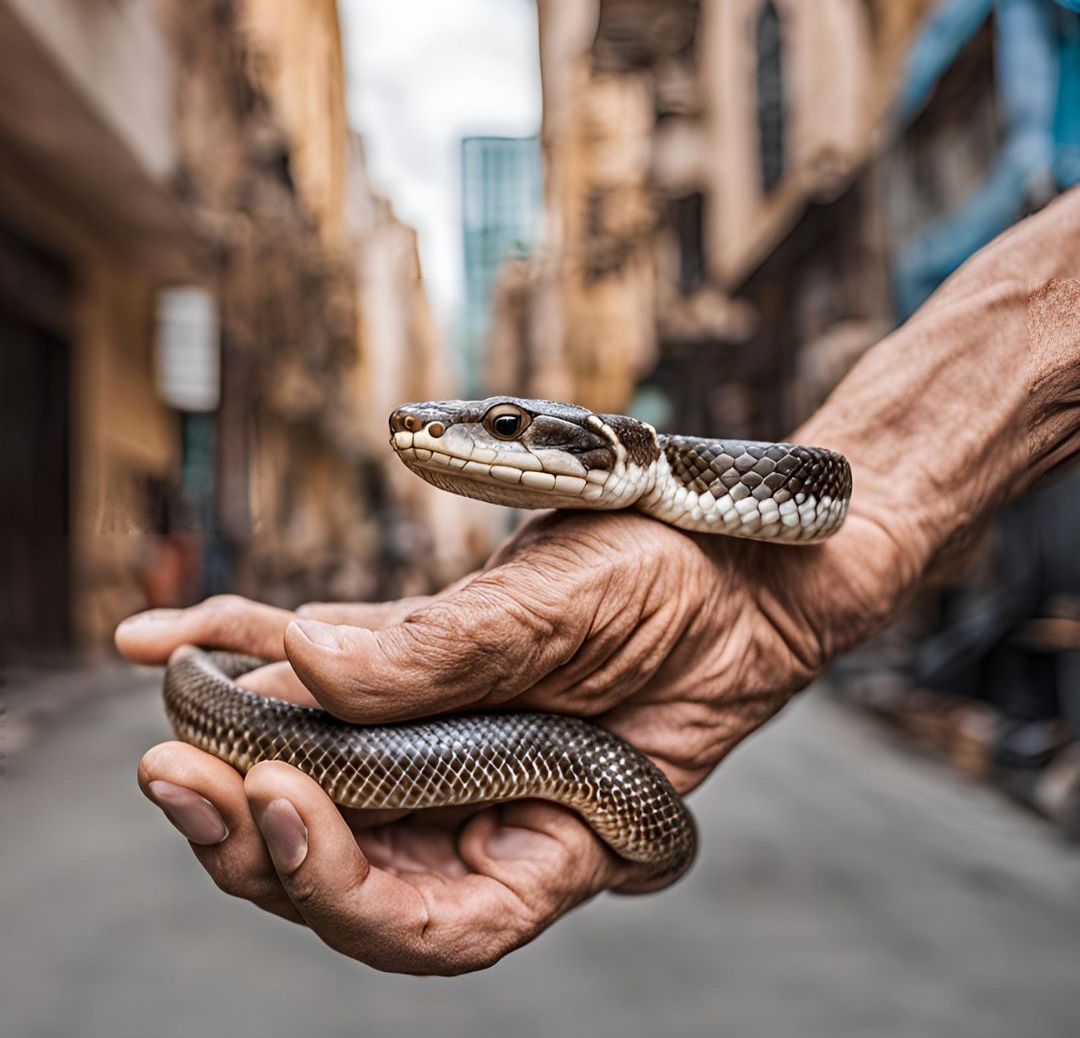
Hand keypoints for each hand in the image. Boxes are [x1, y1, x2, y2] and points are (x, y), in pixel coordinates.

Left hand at [119, 501, 910, 974]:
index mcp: (545, 836)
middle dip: (250, 831)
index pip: (435, 920)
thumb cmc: (690, 595)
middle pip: (347, 862)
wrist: (718, 544)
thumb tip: (308, 660)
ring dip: (226, 745)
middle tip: (175, 771)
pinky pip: (324, 674)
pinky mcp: (419, 666)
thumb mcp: (586, 617)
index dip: (342, 889)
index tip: (276, 805)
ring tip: (162, 694)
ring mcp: (444, 737)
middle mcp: (483, 803)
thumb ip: (459, 651)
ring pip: (318, 774)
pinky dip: (248, 650)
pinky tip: (169, 633)